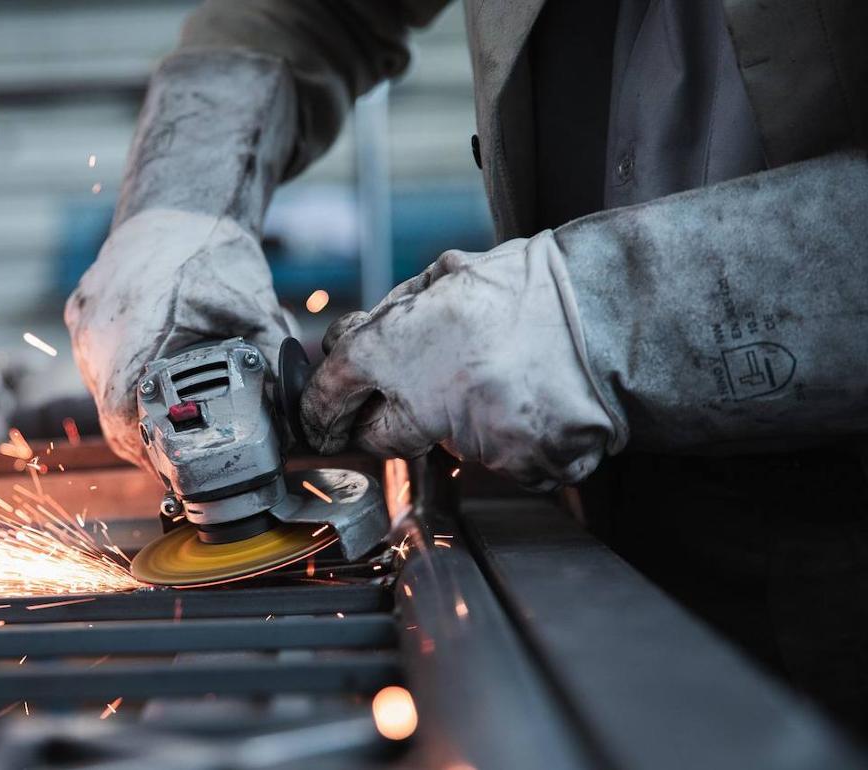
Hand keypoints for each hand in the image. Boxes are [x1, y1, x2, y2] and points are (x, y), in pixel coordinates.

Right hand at [65, 209, 292, 466]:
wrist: (178, 206)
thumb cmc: (212, 251)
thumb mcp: (253, 309)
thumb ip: (273, 364)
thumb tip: (298, 419)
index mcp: (134, 331)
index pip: (123, 417)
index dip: (147, 449)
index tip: (173, 465)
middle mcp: (97, 330)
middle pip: (110, 412)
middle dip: (145, 439)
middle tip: (180, 456)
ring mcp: (84, 322)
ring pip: (101, 391)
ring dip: (132, 413)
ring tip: (167, 427)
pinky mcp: (80, 314)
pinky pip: (96, 364)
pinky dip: (122, 382)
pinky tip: (150, 387)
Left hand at [300, 230, 622, 489]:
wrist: (614, 310)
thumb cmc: (529, 289)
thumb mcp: (444, 279)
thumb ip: (388, 318)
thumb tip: (345, 345)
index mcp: (398, 345)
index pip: (331, 392)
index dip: (320, 409)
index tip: (320, 421)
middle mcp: (429, 399)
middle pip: (379, 438)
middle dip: (389, 420)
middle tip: (425, 392)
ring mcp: (476, 440)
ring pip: (447, 447)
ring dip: (463, 423)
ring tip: (504, 379)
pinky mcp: (520, 468)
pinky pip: (500, 463)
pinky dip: (511, 441)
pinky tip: (532, 402)